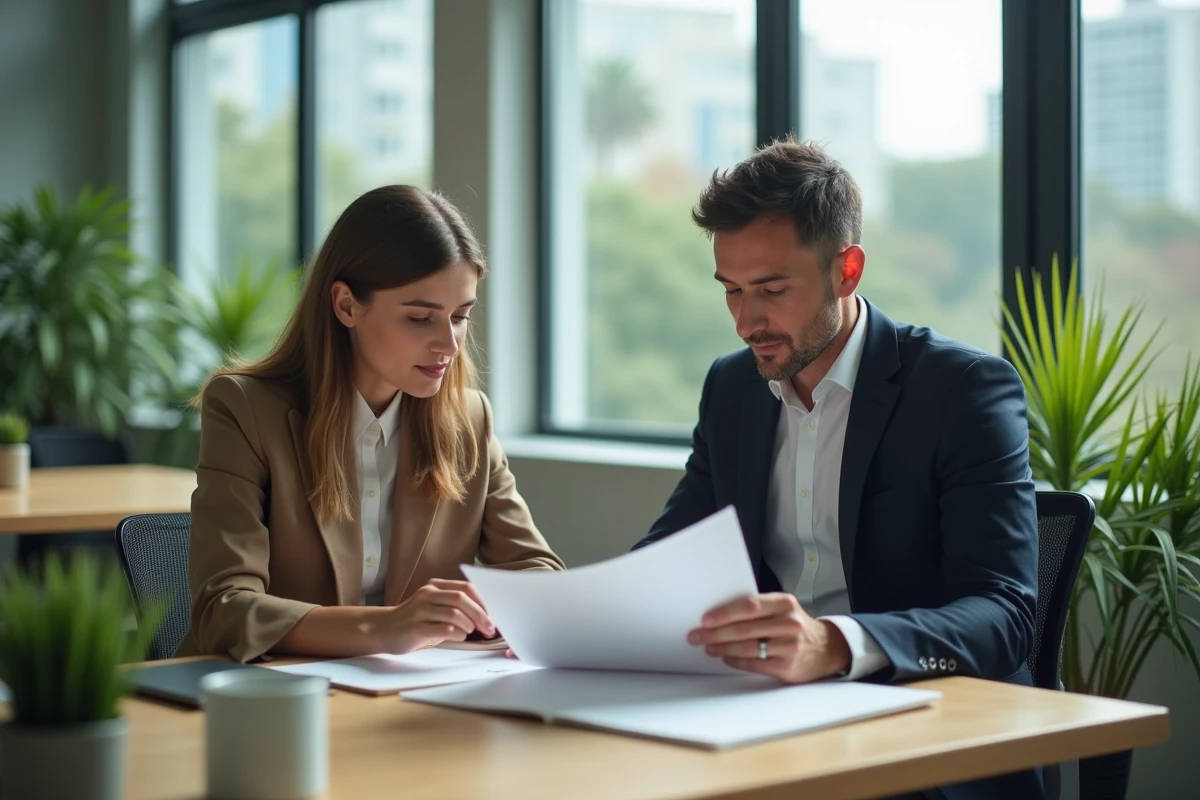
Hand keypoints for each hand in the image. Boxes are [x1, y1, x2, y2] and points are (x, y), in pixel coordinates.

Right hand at [381, 579, 495, 653]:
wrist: (382, 629)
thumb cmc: (414, 620)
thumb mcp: (433, 607)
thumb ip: (454, 607)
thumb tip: (485, 616)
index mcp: (435, 586)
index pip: (466, 588)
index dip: (483, 602)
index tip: (494, 615)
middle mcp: (427, 594)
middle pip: (462, 598)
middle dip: (481, 614)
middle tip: (490, 628)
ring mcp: (420, 611)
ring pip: (454, 613)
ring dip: (469, 624)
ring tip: (471, 632)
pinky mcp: (416, 628)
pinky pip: (443, 629)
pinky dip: (457, 634)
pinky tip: (460, 637)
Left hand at [687, 593, 851, 683]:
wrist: (826, 649)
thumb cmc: (794, 626)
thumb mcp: (782, 609)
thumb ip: (757, 609)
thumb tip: (718, 615)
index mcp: (784, 603)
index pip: (749, 606)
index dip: (724, 613)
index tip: (705, 619)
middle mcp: (789, 624)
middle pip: (744, 629)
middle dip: (715, 633)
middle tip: (696, 635)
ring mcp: (790, 646)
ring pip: (747, 647)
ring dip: (722, 648)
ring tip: (708, 647)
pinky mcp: (787, 667)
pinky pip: (754, 664)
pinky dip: (736, 660)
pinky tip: (725, 658)